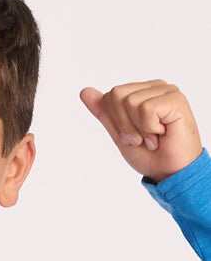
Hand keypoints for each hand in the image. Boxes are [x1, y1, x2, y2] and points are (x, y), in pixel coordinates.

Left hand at [80, 80, 201, 182]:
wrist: (170, 173)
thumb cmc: (149, 155)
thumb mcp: (120, 133)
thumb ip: (104, 113)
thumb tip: (85, 91)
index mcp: (141, 92)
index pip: (110, 96)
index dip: (116, 122)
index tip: (132, 137)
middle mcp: (154, 87)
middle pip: (117, 95)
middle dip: (124, 124)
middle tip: (141, 138)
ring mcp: (167, 91)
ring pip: (130, 102)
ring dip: (138, 129)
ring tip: (153, 137)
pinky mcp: (176, 99)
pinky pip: (146, 109)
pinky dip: (149, 129)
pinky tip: (163, 134)